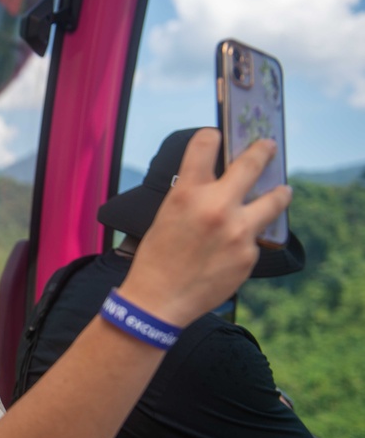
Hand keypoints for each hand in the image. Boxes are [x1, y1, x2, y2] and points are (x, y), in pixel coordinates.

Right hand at [120, 128, 290, 326]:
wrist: (158, 301)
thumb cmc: (155, 259)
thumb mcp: (166, 216)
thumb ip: (192, 196)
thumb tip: (218, 183)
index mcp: (187, 192)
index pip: (205, 144)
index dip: (211, 137)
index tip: (217, 137)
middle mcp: (216, 206)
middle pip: (251, 163)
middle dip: (263, 151)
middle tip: (269, 146)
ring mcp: (238, 231)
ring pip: (274, 200)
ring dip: (279, 193)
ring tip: (282, 191)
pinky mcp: (249, 255)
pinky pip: (256, 238)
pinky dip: (249, 238)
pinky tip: (235, 246)